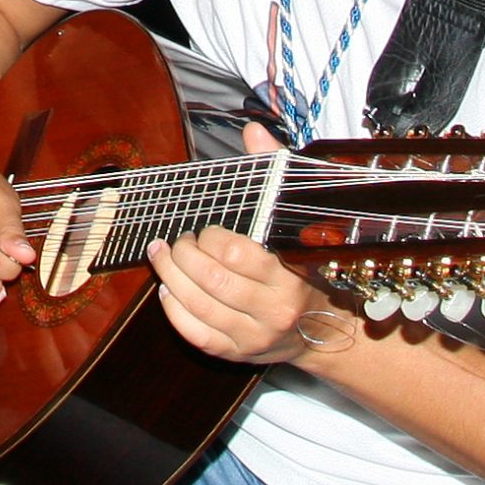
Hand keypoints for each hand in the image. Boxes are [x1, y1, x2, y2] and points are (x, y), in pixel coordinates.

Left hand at [145, 128, 325, 365]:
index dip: (211, 238)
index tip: (205, 229)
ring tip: (161, 257)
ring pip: (199, 306)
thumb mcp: (295, 218)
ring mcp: (253, 336)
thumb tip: (252, 130)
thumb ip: (273, 172)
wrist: (324, 328)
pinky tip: (167, 290)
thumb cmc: (305, 265)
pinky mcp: (236, 354)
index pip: (237, 254)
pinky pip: (196, 334)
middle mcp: (273, 310)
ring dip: (170, 277)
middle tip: (177, 240)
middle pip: (212, 281)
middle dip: (183, 256)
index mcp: (290, 275)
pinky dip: (174, 310)